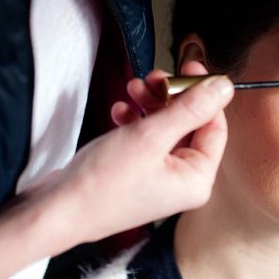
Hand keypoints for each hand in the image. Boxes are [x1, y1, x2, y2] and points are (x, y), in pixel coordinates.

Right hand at [0, 71, 232, 278]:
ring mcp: (159, 177)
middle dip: (171, 97)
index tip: (189, 68)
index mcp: (197, 179)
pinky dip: (134, 121)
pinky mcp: (136, 172)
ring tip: (131, 88)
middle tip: (154, 76)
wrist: (54, 211)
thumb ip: (190, 109)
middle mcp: (182, 181)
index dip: (204, 95)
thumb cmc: (102, 183)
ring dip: (150, 104)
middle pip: (190, 125)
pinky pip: (145, 138)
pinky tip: (118, 111)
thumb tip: (224, 87)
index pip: (215, 127)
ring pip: (165, 128)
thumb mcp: (151, 136)